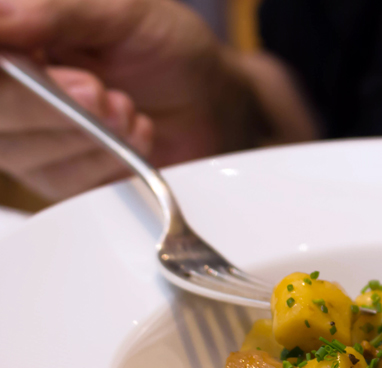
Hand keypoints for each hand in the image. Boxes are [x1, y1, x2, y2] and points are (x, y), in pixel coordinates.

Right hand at [0, 0, 316, 200]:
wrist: (209, 99)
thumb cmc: (164, 46)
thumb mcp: (122, 12)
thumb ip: (58, 13)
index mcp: (16, 39)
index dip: (16, 84)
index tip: (64, 74)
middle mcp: (13, 90)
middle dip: (51, 107)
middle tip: (102, 93)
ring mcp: (30, 139)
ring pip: (24, 154)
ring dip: (88, 137)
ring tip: (130, 110)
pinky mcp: (62, 177)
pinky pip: (66, 184)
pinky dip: (110, 163)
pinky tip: (137, 137)